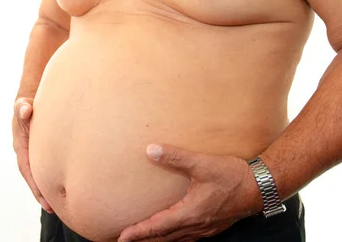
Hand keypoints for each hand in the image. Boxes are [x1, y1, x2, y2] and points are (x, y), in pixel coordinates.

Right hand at [12, 97, 53, 212]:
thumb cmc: (27, 103)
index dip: (34, 183)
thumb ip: (23, 107)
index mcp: (20, 144)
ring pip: (38, 173)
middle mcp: (24, 151)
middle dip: (40, 192)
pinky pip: (45, 166)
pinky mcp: (40, 151)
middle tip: (51, 208)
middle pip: (32, 175)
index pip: (26, 168)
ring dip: (46, 188)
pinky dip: (51, 177)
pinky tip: (63, 185)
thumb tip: (25, 110)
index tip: (44, 198)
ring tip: (57, 205)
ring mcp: (32, 152)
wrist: (28, 102)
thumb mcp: (23, 104)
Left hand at [118, 144, 263, 241]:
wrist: (261, 187)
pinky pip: (187, 238)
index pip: (158, 227)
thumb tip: (151, 150)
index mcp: (190, 213)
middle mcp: (196, 225)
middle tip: (124, 240)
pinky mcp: (212, 226)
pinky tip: (170, 235)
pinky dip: (173, 238)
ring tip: (142, 239)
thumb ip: (175, 157)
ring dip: (157, 240)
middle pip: (164, 238)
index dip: (138, 232)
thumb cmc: (232, 176)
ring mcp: (205, 228)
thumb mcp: (202, 163)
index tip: (122, 237)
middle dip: (143, 240)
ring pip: (176, 240)